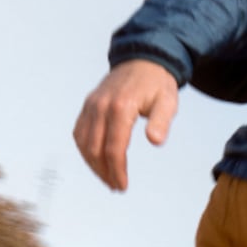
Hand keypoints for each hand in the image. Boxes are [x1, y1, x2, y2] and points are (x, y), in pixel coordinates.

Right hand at [74, 60, 179, 190]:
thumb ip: (162, 121)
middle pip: (95, 149)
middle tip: (116, 186)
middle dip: (104, 172)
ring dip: (93, 165)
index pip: (114, 148)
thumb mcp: (167, 102)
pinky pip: (79, 132)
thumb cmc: (157, 83)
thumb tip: (155, 141)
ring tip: (106, 178)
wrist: (143, 60)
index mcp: (121, 107)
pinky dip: (85, 150)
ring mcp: (92, 105)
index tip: (122, 186)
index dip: (116, 170)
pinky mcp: (88, 105)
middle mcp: (101, 106)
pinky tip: (95, 161)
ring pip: (83, 143)